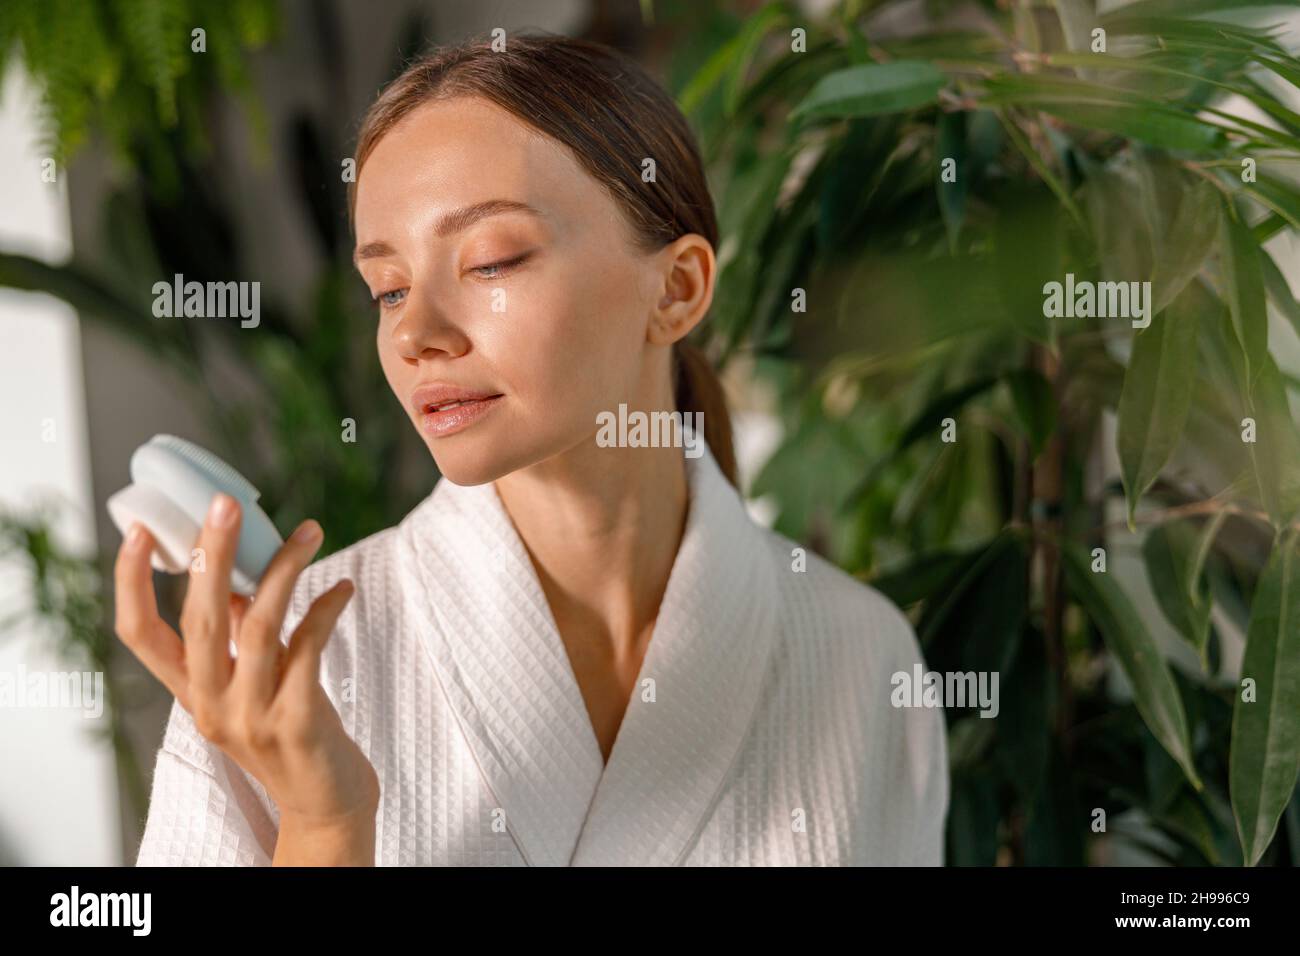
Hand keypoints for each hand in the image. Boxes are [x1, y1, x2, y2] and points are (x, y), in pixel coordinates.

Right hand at [114, 493, 379, 859]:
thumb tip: (235, 571)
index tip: (137, 531)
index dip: (131, 583)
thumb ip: (236, 636)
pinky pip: (308, 648)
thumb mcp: (250, 685)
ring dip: (284, 570)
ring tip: (310, 531)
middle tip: (224, 505)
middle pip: (198, 618)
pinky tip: (343, 588)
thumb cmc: (289, 731)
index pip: (139, 636)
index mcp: (191, 692)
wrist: (325, 803)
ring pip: (257, 625)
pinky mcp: (298, 722)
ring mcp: (252, 716)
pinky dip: (325, 609)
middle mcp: (210, 706)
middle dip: (210, 555)